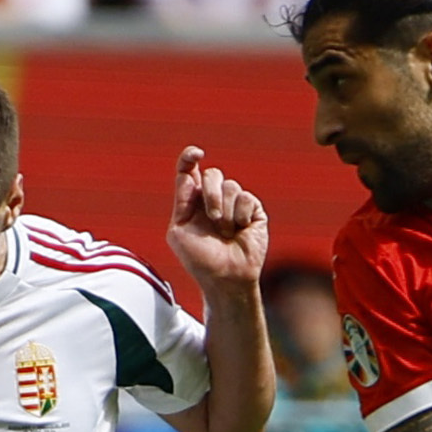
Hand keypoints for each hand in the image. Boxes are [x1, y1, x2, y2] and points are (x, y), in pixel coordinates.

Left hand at [164, 143, 269, 293]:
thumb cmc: (199, 260)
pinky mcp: (253, 211)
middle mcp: (213, 199)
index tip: (197, 153)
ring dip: (225, 212)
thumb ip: (181, 200)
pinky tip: (240, 231)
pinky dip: (241, 216)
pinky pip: (247, 199)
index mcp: (192, 201)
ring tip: (225, 233)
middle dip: (211, 194)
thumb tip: (188, 174)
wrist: (226, 278)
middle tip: (213, 217)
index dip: (190, 157)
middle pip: (212, 174)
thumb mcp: (179, 231)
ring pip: (230, 186)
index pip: (189, 170)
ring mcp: (234, 204)